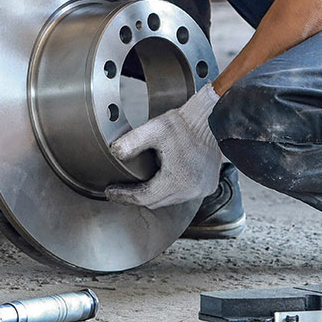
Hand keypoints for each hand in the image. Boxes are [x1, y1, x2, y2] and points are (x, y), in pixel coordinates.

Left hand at [106, 84, 222, 209]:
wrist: (210, 119)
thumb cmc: (184, 125)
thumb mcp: (154, 129)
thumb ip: (131, 142)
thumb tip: (115, 153)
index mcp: (177, 181)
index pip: (143, 198)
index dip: (124, 196)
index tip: (111, 192)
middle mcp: (191, 190)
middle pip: (156, 202)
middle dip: (138, 196)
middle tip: (122, 188)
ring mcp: (202, 190)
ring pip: (170, 199)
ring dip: (156, 192)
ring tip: (142, 181)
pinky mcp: (208, 186)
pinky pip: (184, 194)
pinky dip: (172, 189)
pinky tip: (164, 177)